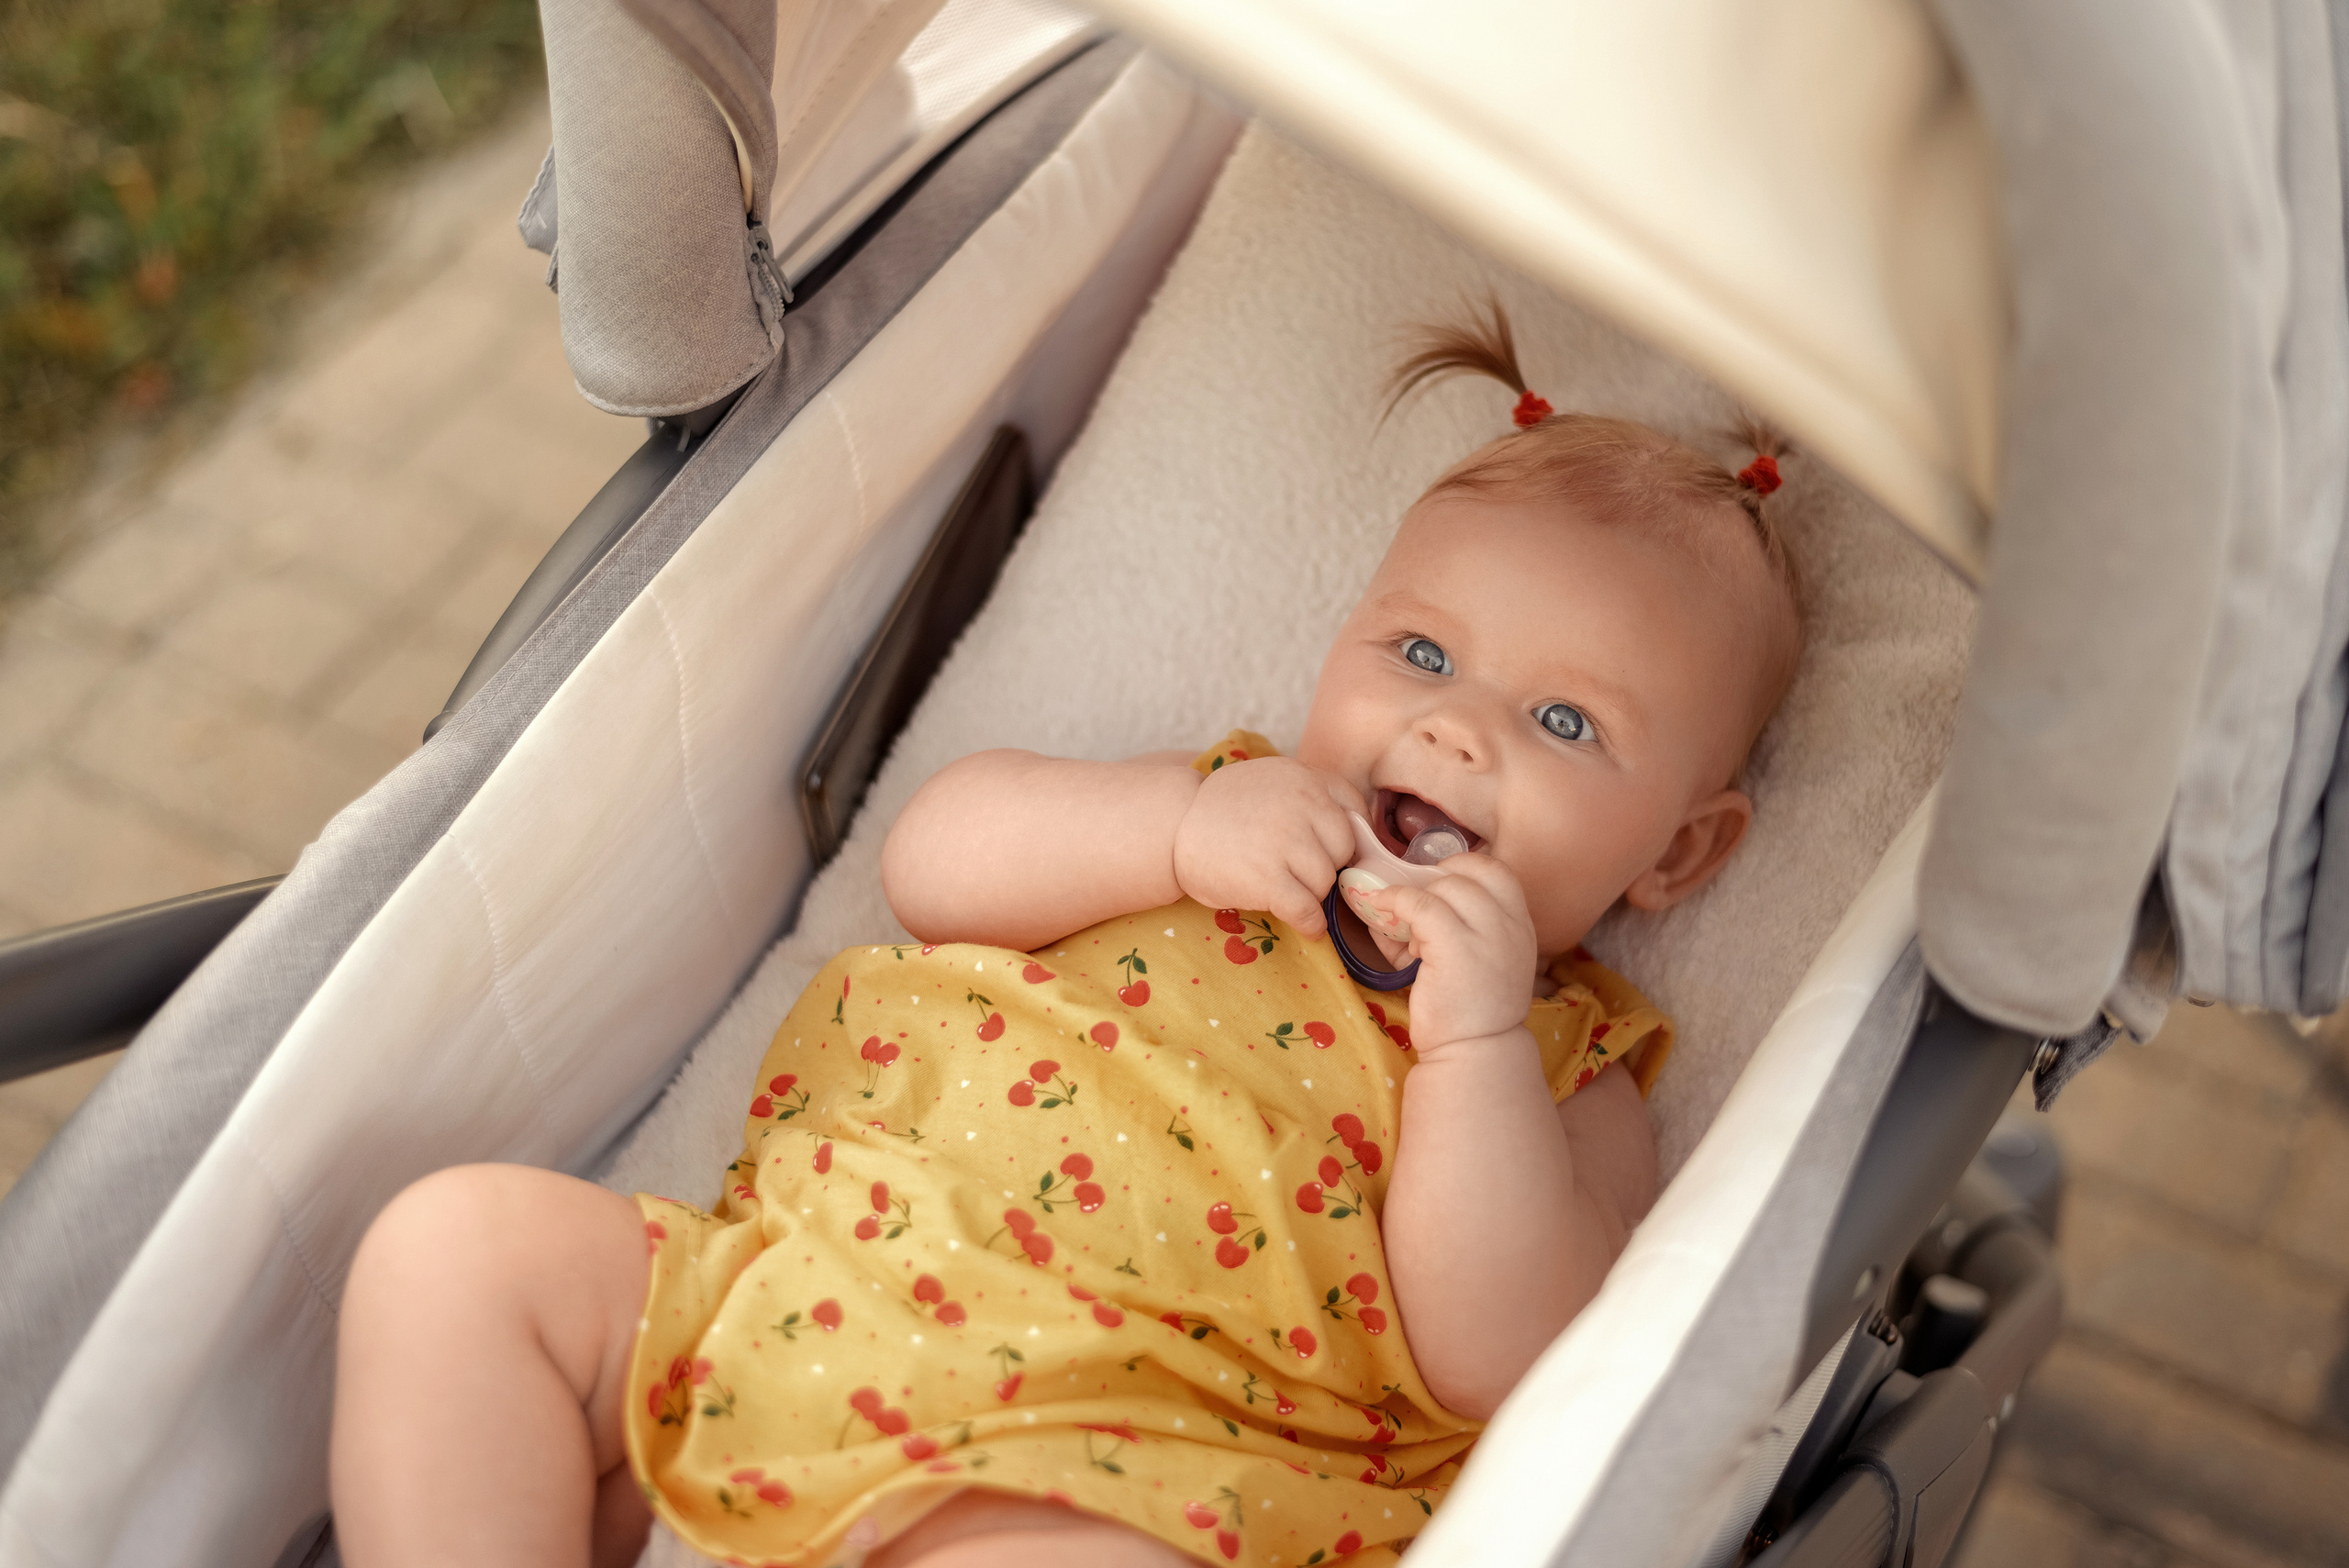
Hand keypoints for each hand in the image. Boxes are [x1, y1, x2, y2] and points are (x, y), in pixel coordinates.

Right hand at [1172, 758, 1365, 937]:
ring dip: (1312, 893)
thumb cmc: (1225, 811)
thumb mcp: (1272, 781)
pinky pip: (1308, 910)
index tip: (1327, 853)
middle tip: (1297, 870)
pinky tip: (1305, 925)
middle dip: (1325, 865)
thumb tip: (1362, 830)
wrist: (1172, 827)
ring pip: (1326, 882)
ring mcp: (1284, 842)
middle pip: (1342, 851)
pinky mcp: (1268, 879)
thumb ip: (1314, 795)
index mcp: (1302, 777)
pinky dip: (1310, 923)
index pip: (1352, 814)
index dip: (1340, 840)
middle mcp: (1299, 804)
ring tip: (1286, 889)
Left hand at [1365, 855, 1538, 1052]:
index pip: (1498, 873)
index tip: (1437, 884)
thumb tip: (1394, 902)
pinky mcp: (1456, 947)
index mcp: (1521, 927)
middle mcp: (1511, 926)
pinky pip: (1420, 904)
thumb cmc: (1468, 1013)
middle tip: (1415, 907)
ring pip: (1446, 886)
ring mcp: (1488, 935)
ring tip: (1405, 927)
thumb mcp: (1473, 963)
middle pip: (1472, 873)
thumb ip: (1447, 930)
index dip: (1464, 868)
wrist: (1476, 1054)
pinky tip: (1379, 909)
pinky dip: (1395, 899)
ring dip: (1418, 896)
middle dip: (1436, 882)